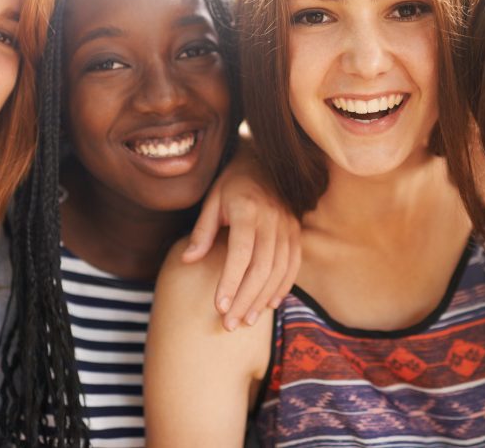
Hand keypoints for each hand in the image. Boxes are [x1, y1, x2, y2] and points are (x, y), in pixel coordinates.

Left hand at [181, 145, 300, 330]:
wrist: (265, 160)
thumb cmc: (233, 182)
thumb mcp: (212, 200)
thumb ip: (203, 231)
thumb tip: (188, 260)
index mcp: (248, 210)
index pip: (241, 252)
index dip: (231, 281)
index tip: (219, 306)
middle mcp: (272, 219)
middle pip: (261, 267)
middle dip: (245, 299)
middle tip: (229, 323)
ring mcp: (288, 226)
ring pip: (279, 270)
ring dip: (262, 298)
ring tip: (245, 319)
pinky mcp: (297, 232)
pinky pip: (293, 265)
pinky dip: (283, 287)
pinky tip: (269, 304)